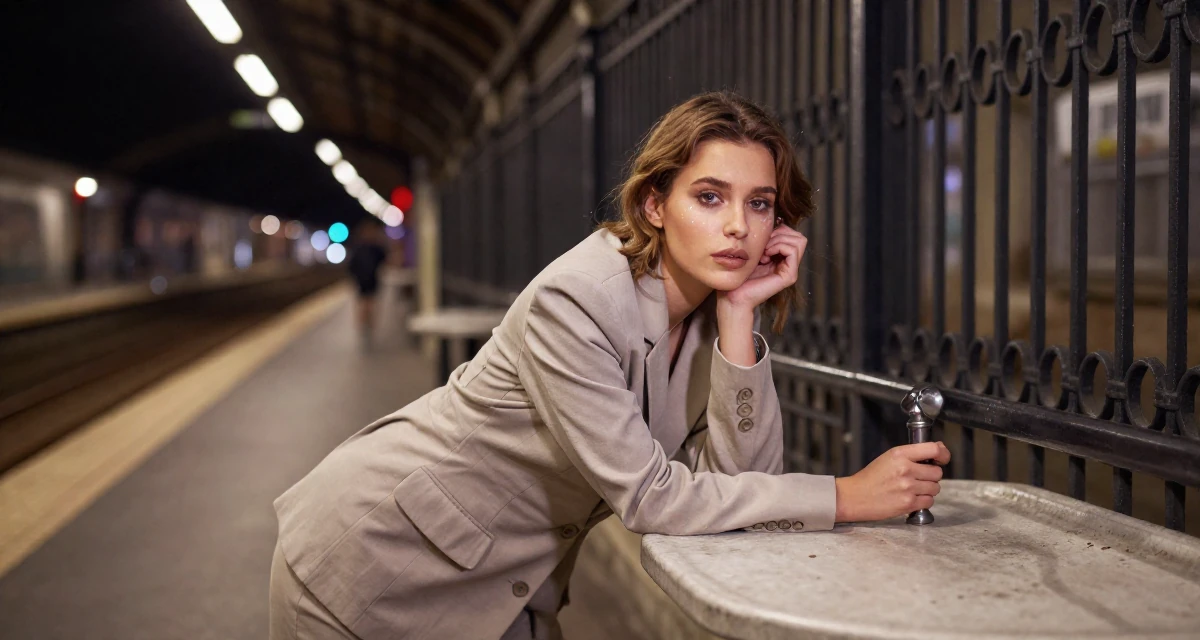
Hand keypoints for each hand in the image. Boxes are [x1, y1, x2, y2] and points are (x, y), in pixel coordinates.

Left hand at [719, 225, 806, 310]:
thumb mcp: (754, 251)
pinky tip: (765, 256)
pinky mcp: (789, 276)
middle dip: (780, 233)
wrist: (733, 296)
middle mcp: (789, 264)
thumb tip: (776, 220)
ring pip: (799, 240)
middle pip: (798, 236)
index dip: (778, 230)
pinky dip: (778, 246)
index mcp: (781, 258)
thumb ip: (766, 239)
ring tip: (764, 252)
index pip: (792, 233)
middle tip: (763, 245)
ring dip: (778, 240)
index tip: (762, 240)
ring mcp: (791, 270)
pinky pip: (792, 250)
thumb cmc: (739, 275)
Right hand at [833, 442, 950, 522]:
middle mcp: (905, 469)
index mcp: (899, 454)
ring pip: (935, 488)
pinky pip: (929, 501)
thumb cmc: (871, 477)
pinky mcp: (908, 503)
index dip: (943, 454)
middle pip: (937, 472)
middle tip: (918, 478)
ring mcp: (907, 487)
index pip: (933, 449)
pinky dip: (923, 501)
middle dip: (931, 476)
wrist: (855, 496)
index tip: (942, 458)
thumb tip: (938, 451)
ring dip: (927, 489)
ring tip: (912, 489)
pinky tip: (911, 498)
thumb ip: (912, 454)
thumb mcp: (889, 457)